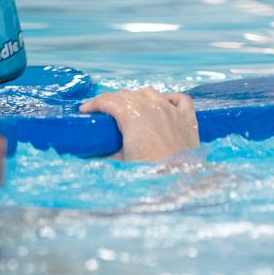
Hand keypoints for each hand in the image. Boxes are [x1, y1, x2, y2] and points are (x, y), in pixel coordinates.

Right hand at [79, 87, 200, 161]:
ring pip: (149, 92)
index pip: (108, 100)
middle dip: (112, 101)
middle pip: (127, 94)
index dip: (94, 104)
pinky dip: (168, 98)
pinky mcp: (187, 118)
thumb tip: (94, 151)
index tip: (85, 111)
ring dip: (136, 97)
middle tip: (103, 113)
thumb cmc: (149, 172)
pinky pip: (178, 98)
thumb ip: (106, 152)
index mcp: (133, 115)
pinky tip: (163, 103)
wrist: (180, 182)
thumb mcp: (120, 162)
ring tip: (130, 108)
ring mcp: (172, 110)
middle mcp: (153, 107)